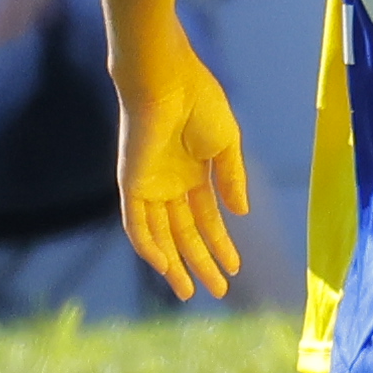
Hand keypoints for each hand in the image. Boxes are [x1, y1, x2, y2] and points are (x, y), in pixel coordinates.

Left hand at [120, 47, 254, 302]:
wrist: (167, 81)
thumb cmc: (200, 102)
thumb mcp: (227, 145)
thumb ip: (232, 180)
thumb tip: (241, 215)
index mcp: (194, 173)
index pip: (207, 218)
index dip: (221, 244)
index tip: (235, 268)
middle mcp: (170, 183)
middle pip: (185, 233)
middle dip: (201, 262)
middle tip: (217, 292)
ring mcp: (150, 185)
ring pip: (161, 235)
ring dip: (175, 264)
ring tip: (190, 290)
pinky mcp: (131, 183)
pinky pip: (137, 224)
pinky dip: (148, 247)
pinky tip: (165, 267)